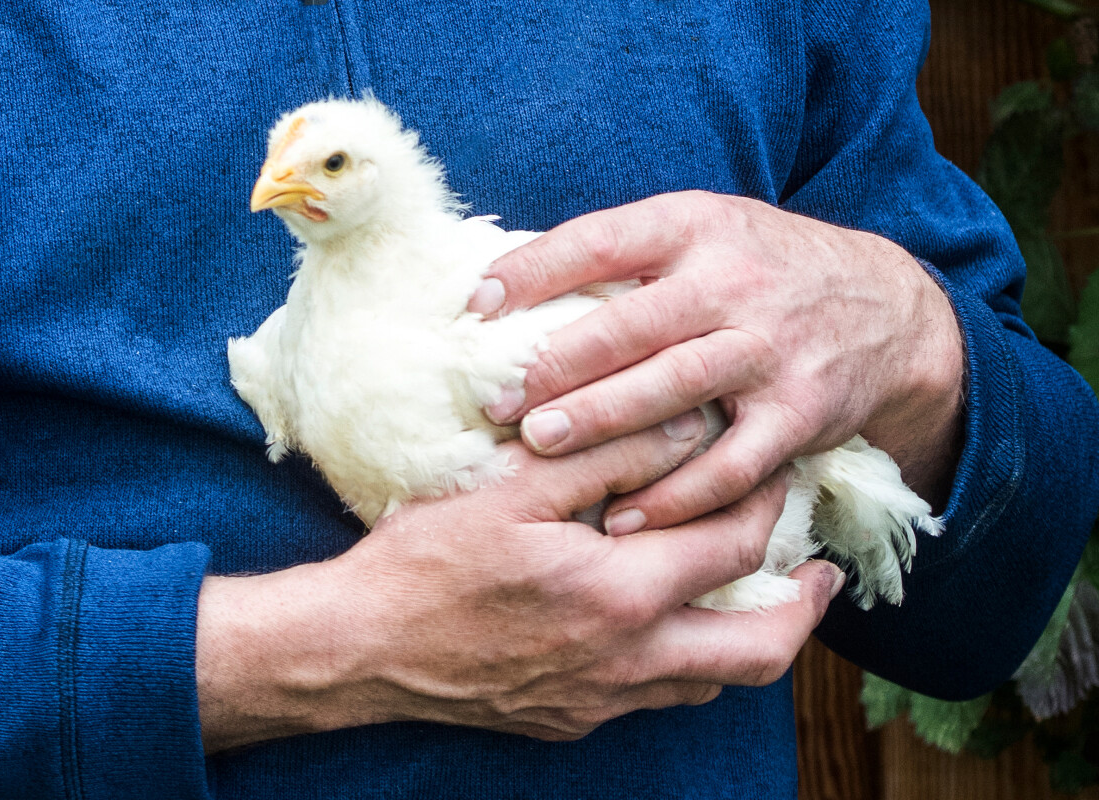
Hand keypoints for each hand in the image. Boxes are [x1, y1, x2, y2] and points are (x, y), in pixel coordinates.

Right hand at [196, 416, 844, 751]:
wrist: (360, 647)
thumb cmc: (427, 560)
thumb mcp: (512, 486)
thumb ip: (605, 452)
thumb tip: (684, 424)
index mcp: (619, 594)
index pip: (730, 546)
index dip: (766, 504)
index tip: (780, 475)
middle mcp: (626, 661)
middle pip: (758, 649)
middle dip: (801, 608)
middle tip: (819, 574)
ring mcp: (601, 701)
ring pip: (712, 682)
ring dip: (746, 638)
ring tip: (752, 595)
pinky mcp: (572, 719)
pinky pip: (659, 696)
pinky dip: (686, 659)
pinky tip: (665, 624)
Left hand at [471, 190, 963, 531]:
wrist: (884, 306)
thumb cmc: (761, 269)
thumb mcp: (703, 233)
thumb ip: (628, 256)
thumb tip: (513, 282)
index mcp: (697, 229)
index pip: (603, 241)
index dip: (535, 271)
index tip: (475, 304)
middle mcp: (734, 284)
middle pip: (633, 326)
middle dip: (558, 365)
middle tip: (495, 400)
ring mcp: (771, 351)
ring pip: (676, 390)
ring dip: (604, 422)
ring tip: (540, 446)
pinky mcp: (800, 414)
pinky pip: (733, 464)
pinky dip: (679, 496)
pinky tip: (626, 518)